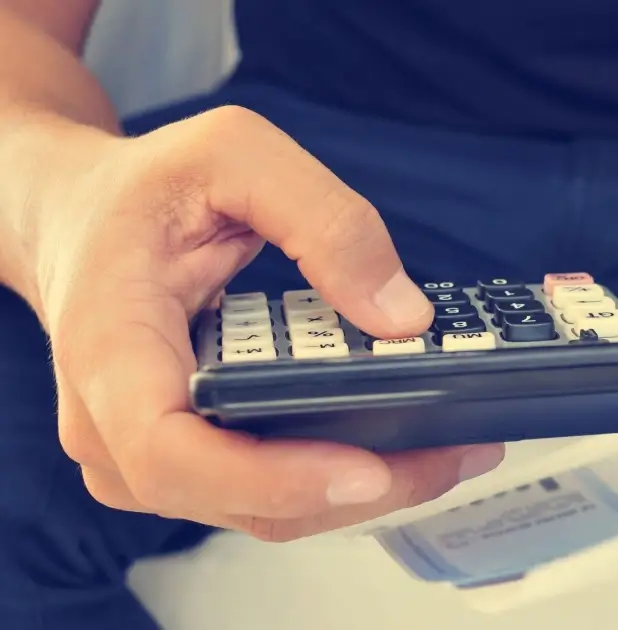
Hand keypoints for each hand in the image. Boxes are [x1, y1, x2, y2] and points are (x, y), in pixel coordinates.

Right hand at [22, 107, 503, 540]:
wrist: (80, 216)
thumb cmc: (143, 190)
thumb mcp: (234, 155)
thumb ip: (325, 221)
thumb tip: (401, 315)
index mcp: (108, 347)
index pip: (171, 452)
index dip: (270, 478)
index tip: (363, 469)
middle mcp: (116, 424)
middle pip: (239, 501)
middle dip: (359, 491)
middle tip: (456, 454)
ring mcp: (149, 454)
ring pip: (262, 511)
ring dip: (362, 494)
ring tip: (451, 452)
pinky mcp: (190, 457)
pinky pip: (267, 491)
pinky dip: (338, 478)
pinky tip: (403, 448)